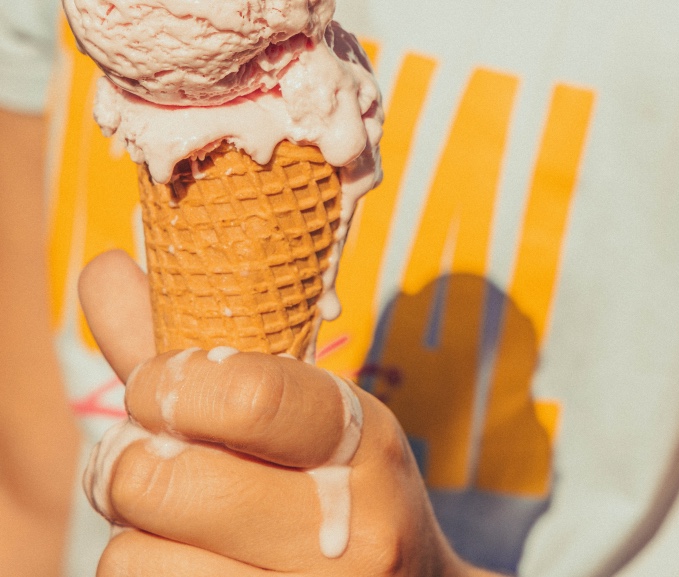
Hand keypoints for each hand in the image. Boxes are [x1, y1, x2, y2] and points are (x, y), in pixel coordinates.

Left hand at [79, 250, 486, 576]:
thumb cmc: (345, 490)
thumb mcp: (308, 418)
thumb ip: (201, 352)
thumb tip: (102, 267)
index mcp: (366, 444)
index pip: (249, 396)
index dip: (167, 383)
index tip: (156, 387)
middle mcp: (352, 533)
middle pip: (162, 483)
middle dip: (133, 462)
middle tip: (157, 457)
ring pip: (133, 555)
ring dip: (136, 528)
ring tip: (185, 518)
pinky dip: (145, 566)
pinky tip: (193, 557)